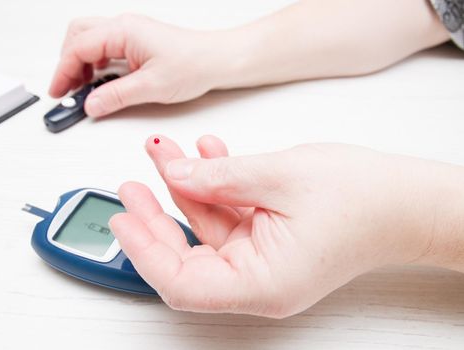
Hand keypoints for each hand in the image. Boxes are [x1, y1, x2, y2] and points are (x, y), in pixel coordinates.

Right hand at [49, 15, 233, 116]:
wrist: (218, 60)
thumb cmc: (194, 64)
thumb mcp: (152, 87)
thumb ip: (116, 96)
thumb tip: (90, 104)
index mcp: (124, 31)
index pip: (79, 48)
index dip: (63, 72)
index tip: (57, 93)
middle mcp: (124, 27)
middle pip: (78, 36)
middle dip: (67, 63)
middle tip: (66, 91)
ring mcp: (130, 33)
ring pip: (89, 41)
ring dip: (81, 63)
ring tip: (82, 90)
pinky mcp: (136, 42)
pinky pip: (105, 48)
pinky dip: (95, 64)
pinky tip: (100, 82)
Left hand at [110, 136, 463, 317]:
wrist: (405, 198)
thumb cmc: (363, 197)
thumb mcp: (278, 175)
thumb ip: (218, 177)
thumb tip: (174, 176)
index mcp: (262, 283)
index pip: (182, 283)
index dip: (144, 251)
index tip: (123, 219)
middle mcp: (259, 280)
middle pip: (187, 257)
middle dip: (157, 215)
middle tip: (135, 184)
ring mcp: (263, 261)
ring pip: (206, 229)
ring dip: (185, 189)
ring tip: (168, 153)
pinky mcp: (268, 241)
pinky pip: (229, 217)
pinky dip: (215, 188)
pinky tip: (207, 157)